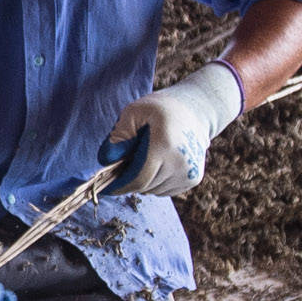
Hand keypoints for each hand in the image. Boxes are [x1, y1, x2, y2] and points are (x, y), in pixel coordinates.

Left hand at [97, 62, 245, 197]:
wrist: (195, 110)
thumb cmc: (160, 109)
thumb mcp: (134, 112)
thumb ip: (118, 135)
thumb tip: (106, 159)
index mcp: (165, 144)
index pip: (139, 178)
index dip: (121, 185)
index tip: (106, 187)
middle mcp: (181, 162)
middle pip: (145, 186)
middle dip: (129, 181)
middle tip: (123, 166)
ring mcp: (189, 172)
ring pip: (154, 191)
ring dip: (143, 182)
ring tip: (142, 159)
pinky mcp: (193, 179)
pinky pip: (165, 191)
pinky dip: (155, 183)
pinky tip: (157, 163)